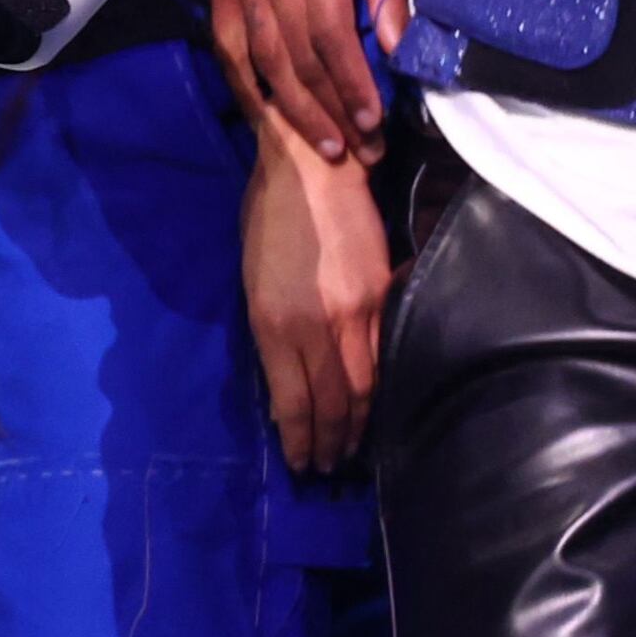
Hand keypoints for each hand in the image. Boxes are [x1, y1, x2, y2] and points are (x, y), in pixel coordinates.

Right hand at [204, 0, 400, 168]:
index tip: (373, 122)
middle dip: (330, 110)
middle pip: (297, 56)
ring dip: (292, 109)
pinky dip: (244, 84)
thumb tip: (396, 49)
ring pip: (260, 58)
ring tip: (323, 147)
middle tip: (358, 150)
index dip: (352, 84)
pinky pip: (225, 43)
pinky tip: (267, 115)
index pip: (330, 35)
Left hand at [242, 117, 389, 474]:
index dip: (299, 438)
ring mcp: (354, 313)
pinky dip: (381, 387)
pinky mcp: (381, 296)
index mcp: (273, 323)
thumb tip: (286, 379)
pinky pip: (385, 354)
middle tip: (330, 467)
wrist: (313, 169)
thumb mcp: (250, 282)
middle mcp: (316, 326)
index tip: (300, 463)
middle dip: (331, 442)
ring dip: (359, 426)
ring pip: (364, 387)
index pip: (292, 401)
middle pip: (333, 403)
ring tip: (353, 451)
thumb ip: (270, 333)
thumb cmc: (267, 218)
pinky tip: (377, 405)